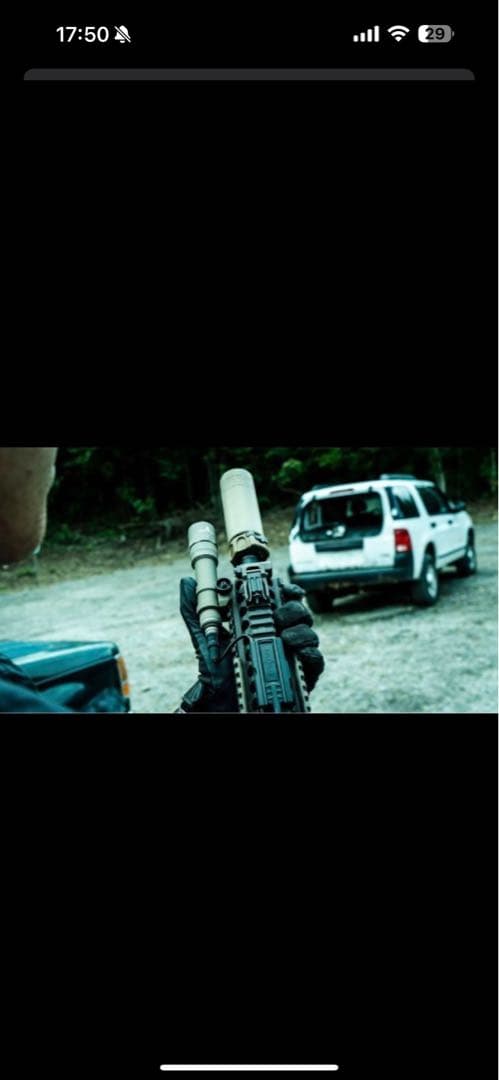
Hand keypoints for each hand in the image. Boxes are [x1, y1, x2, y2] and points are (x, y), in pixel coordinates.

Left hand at [179, 576, 324, 711]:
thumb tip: (187, 584)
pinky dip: (311, 653)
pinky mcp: (301, 676)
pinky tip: (298, 652)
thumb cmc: (216, 675)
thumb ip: (198, 611)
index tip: (280, 587)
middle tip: (277, 616)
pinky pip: (316, 660)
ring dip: (301, 630)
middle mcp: (280, 637)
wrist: (221, 704)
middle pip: (299, 612)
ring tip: (286, 637)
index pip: (280, 600)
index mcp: (261, 624)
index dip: (284, 589)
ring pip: (310, 633)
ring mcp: (292, 656)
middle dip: (292, 608)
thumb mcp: (206, 640)